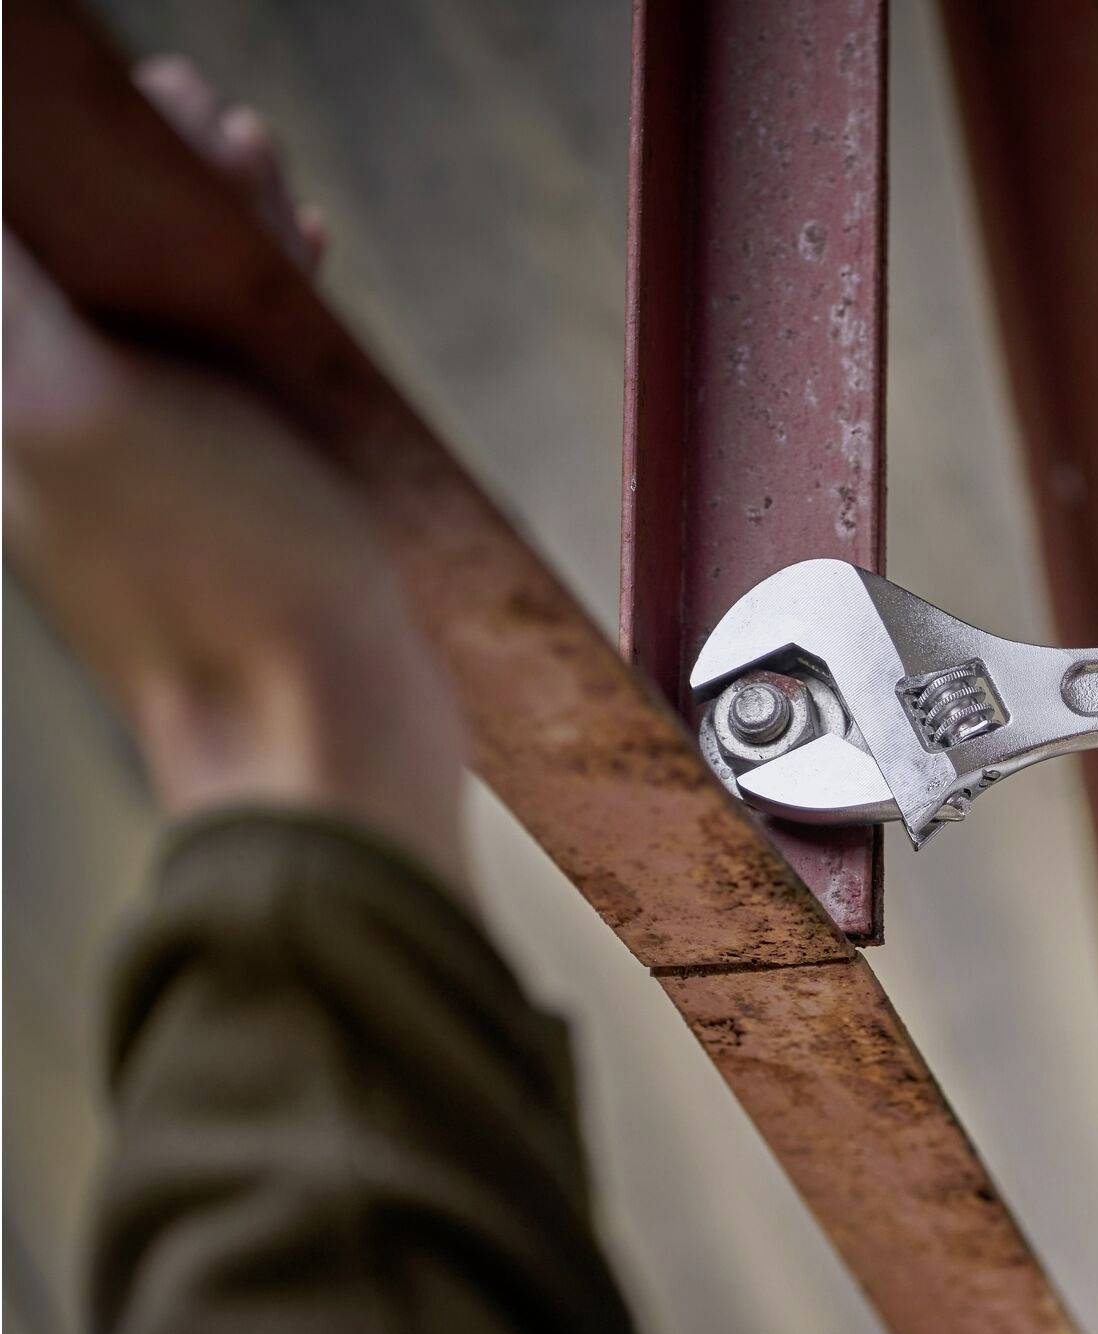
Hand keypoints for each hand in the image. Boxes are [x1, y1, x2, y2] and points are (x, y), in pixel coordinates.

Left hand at [3, 59, 467, 884]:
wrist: (327, 736)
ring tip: (262, 167)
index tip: (122, 95)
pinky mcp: (247, 499)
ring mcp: (161, 467)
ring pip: (177, 311)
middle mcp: (67, 427)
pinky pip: (244, 372)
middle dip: (147, 175)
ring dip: (218, 229)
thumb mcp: (67, 398)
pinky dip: (268, 307)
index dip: (58, 152)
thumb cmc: (215, 581)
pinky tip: (305, 269)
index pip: (19, 242)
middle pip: (93, 262)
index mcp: (8, 397)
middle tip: (207, 114)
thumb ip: (2, 289)